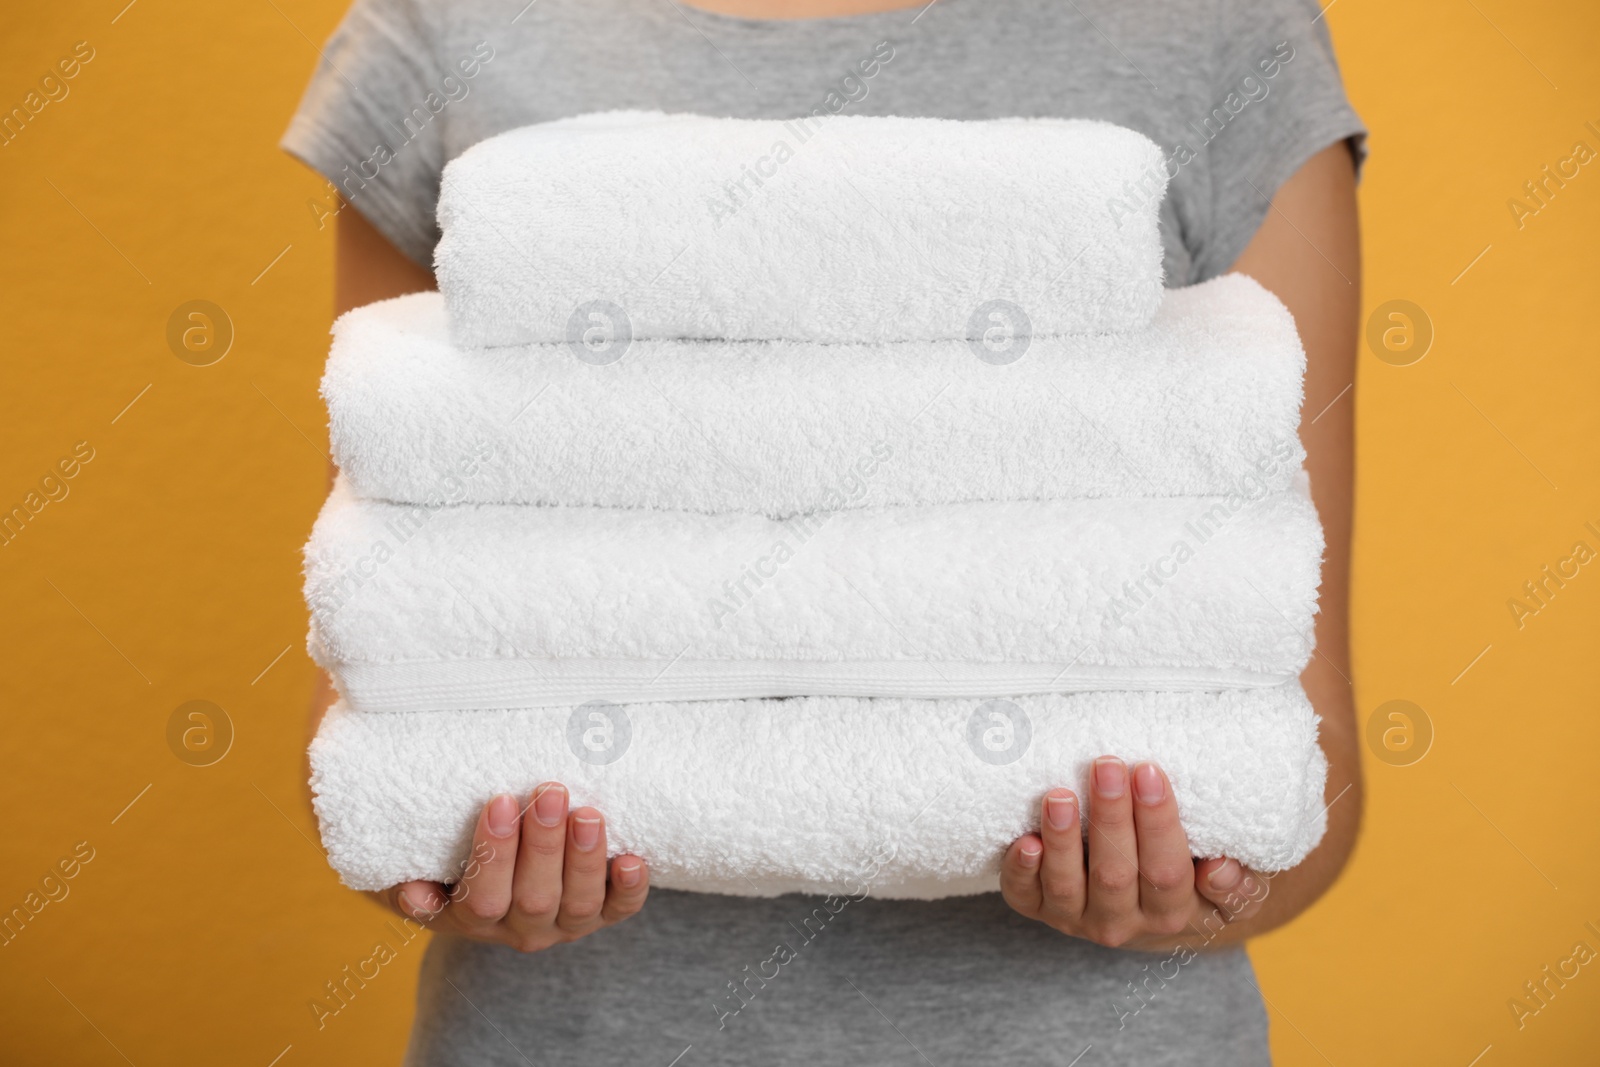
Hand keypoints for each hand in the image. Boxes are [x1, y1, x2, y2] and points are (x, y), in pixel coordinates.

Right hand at [373, 782, 648, 951]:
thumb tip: (415, 892)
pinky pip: (619, 909)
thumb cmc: (440, 850)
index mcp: (469, 917)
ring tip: (588, 813)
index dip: (492, 854)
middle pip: (533, 898)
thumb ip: (403, 873)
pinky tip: (635, 859)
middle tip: (549, 791)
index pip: (481, 898)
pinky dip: (630, 888)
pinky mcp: (599, 911)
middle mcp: (518, 927)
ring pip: (579, 904)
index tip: (498, 800)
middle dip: (543, 844)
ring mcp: (562, 922)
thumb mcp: (412, 861)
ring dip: (585, 859)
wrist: (485, 865)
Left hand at [1000, 757, 1268, 949]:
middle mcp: (1122, 920)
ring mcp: (1077, 916)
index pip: (1166, 870)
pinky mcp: (1039, 907)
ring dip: (1062, 840)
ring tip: (1060, 796)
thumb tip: (1220, 868)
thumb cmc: (1187, 876)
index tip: (1149, 771)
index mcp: (1172, 912)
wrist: (1142, 908)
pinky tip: (1024, 841)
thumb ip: (1235, 883)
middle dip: (1111, 817)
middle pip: (1115, 874)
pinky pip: (1025, 896)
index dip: (1158, 821)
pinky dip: (1021, 871)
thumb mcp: (1223, 888)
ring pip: (1067, 885)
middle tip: (1108, 765)